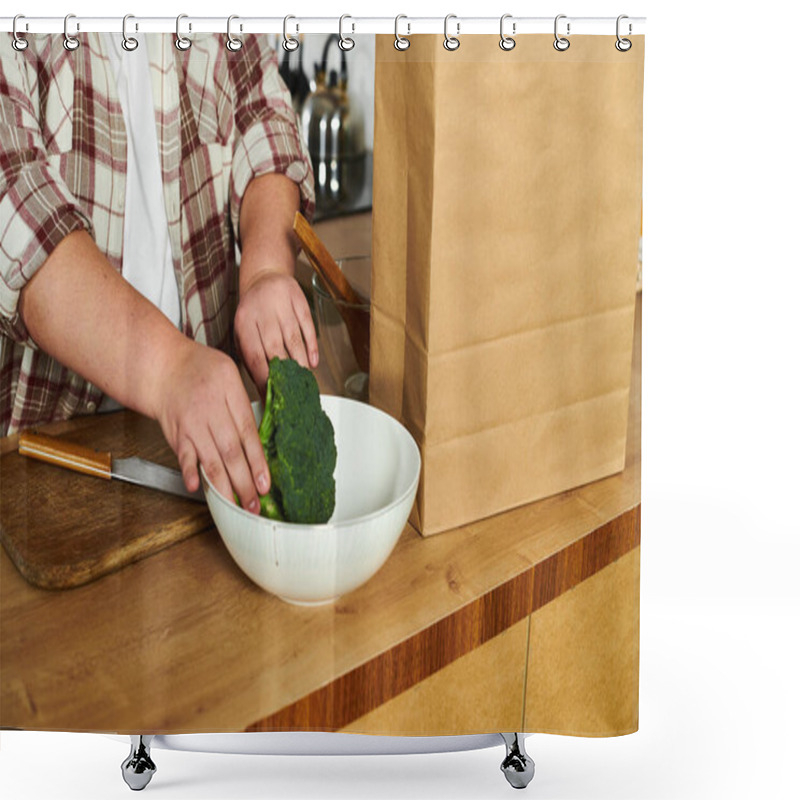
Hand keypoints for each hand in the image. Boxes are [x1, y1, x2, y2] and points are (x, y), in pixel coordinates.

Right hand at [154, 339, 269, 513]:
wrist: (164, 368)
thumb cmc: (201, 371)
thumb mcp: (230, 375)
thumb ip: (244, 406)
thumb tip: (262, 442)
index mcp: (230, 392)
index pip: (249, 433)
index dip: (258, 462)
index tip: (265, 483)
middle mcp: (211, 409)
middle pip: (232, 452)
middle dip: (244, 482)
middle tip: (254, 504)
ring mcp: (192, 423)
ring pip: (211, 459)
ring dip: (224, 486)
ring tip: (236, 504)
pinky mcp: (176, 433)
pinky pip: (184, 455)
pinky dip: (190, 471)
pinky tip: (198, 487)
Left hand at [234, 271, 318, 394]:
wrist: (265, 277)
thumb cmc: (254, 312)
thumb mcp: (244, 331)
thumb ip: (251, 357)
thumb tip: (264, 387)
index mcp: (244, 323)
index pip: (254, 356)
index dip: (264, 378)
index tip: (271, 395)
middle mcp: (263, 313)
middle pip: (274, 348)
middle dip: (284, 373)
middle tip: (290, 391)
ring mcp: (282, 306)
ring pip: (293, 339)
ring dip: (300, 362)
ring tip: (304, 380)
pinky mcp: (299, 301)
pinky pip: (308, 326)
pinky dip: (312, 346)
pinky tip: (313, 361)